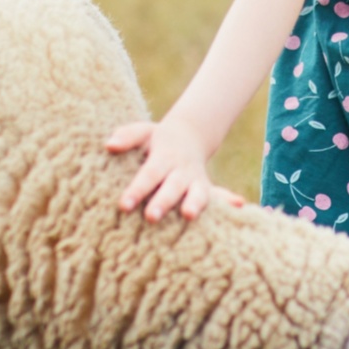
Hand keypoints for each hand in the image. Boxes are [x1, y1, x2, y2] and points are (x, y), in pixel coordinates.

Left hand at [107, 118, 245, 220]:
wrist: (189, 135)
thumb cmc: (157, 139)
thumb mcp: (143, 132)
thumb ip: (127, 137)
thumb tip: (109, 145)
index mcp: (164, 157)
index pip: (148, 175)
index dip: (137, 189)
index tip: (124, 204)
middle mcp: (181, 171)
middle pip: (172, 187)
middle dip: (163, 202)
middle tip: (151, 217)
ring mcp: (196, 180)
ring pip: (198, 193)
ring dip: (195, 203)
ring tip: (189, 215)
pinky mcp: (205, 189)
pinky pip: (219, 195)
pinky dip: (229, 200)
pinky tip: (239, 206)